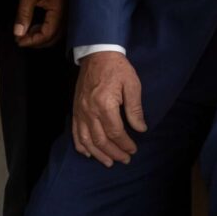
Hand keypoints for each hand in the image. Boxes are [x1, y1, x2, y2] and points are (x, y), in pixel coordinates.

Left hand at [13, 0, 65, 47]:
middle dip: (37, 40)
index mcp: (58, 12)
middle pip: (54, 37)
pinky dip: (46, 26)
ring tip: (27, 31)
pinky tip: (36, 22)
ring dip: (42, 34)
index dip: (31, 41)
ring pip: (57, 30)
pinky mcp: (64, 3)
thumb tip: (19, 34)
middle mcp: (66, 13)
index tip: (17, 40)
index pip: (47, 35)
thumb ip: (23, 15)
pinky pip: (57, 22)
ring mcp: (67, 8)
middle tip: (21, 38)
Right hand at [72, 51, 146, 166]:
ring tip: (109, 162)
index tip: (133, 149)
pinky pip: (75, 131)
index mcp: (105, 104)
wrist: (97, 53)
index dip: (125, 144)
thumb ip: (135, 109)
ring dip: (98, 154)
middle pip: (101, 140)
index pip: (116, 132)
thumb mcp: (132, 84)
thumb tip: (140, 128)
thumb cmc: (117, 68)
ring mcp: (80, 110)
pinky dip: (81, 145)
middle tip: (125, 159)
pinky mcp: (75, 109)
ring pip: (86, 140)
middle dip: (114, 153)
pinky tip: (88, 153)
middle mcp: (90, 111)